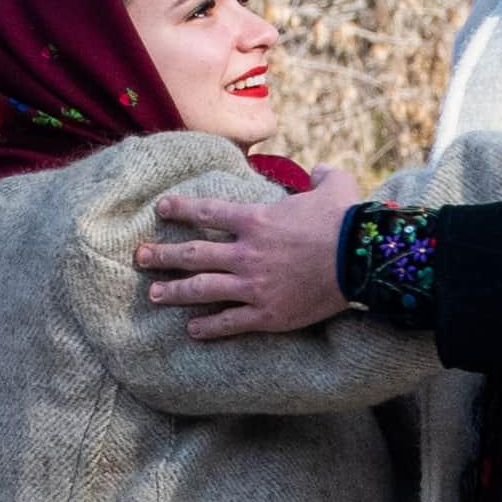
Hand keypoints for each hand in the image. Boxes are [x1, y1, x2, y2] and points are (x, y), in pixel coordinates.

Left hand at [139, 179, 353, 335]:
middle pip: (194, 253)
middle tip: (140, 258)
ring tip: (154, 295)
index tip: (160, 209)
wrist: (360, 260)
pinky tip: (191, 330)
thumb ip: (322, 175)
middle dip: (163, 255)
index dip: (180, 209)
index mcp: (256, 220)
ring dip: (174, 292)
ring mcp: (253, 286)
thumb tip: (319, 170)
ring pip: (202, 289)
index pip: (207, 211)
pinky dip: (208, 327)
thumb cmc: (347, 221)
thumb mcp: (336, 186)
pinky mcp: (267, 314)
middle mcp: (246, 253)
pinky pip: (229, 322)